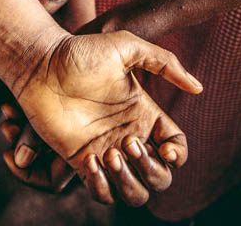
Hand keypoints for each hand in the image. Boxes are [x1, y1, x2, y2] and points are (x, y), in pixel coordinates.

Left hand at [6, 31, 201, 205]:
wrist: (41, 65)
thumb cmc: (81, 53)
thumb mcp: (126, 47)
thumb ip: (164, 63)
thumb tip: (199, 88)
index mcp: (144, 115)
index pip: (175, 148)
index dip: (177, 155)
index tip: (164, 148)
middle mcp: (128, 137)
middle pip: (160, 177)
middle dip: (151, 169)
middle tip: (127, 142)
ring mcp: (105, 152)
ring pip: (134, 192)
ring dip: (128, 181)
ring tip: (108, 153)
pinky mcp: (81, 162)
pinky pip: (101, 193)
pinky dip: (102, 187)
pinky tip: (90, 160)